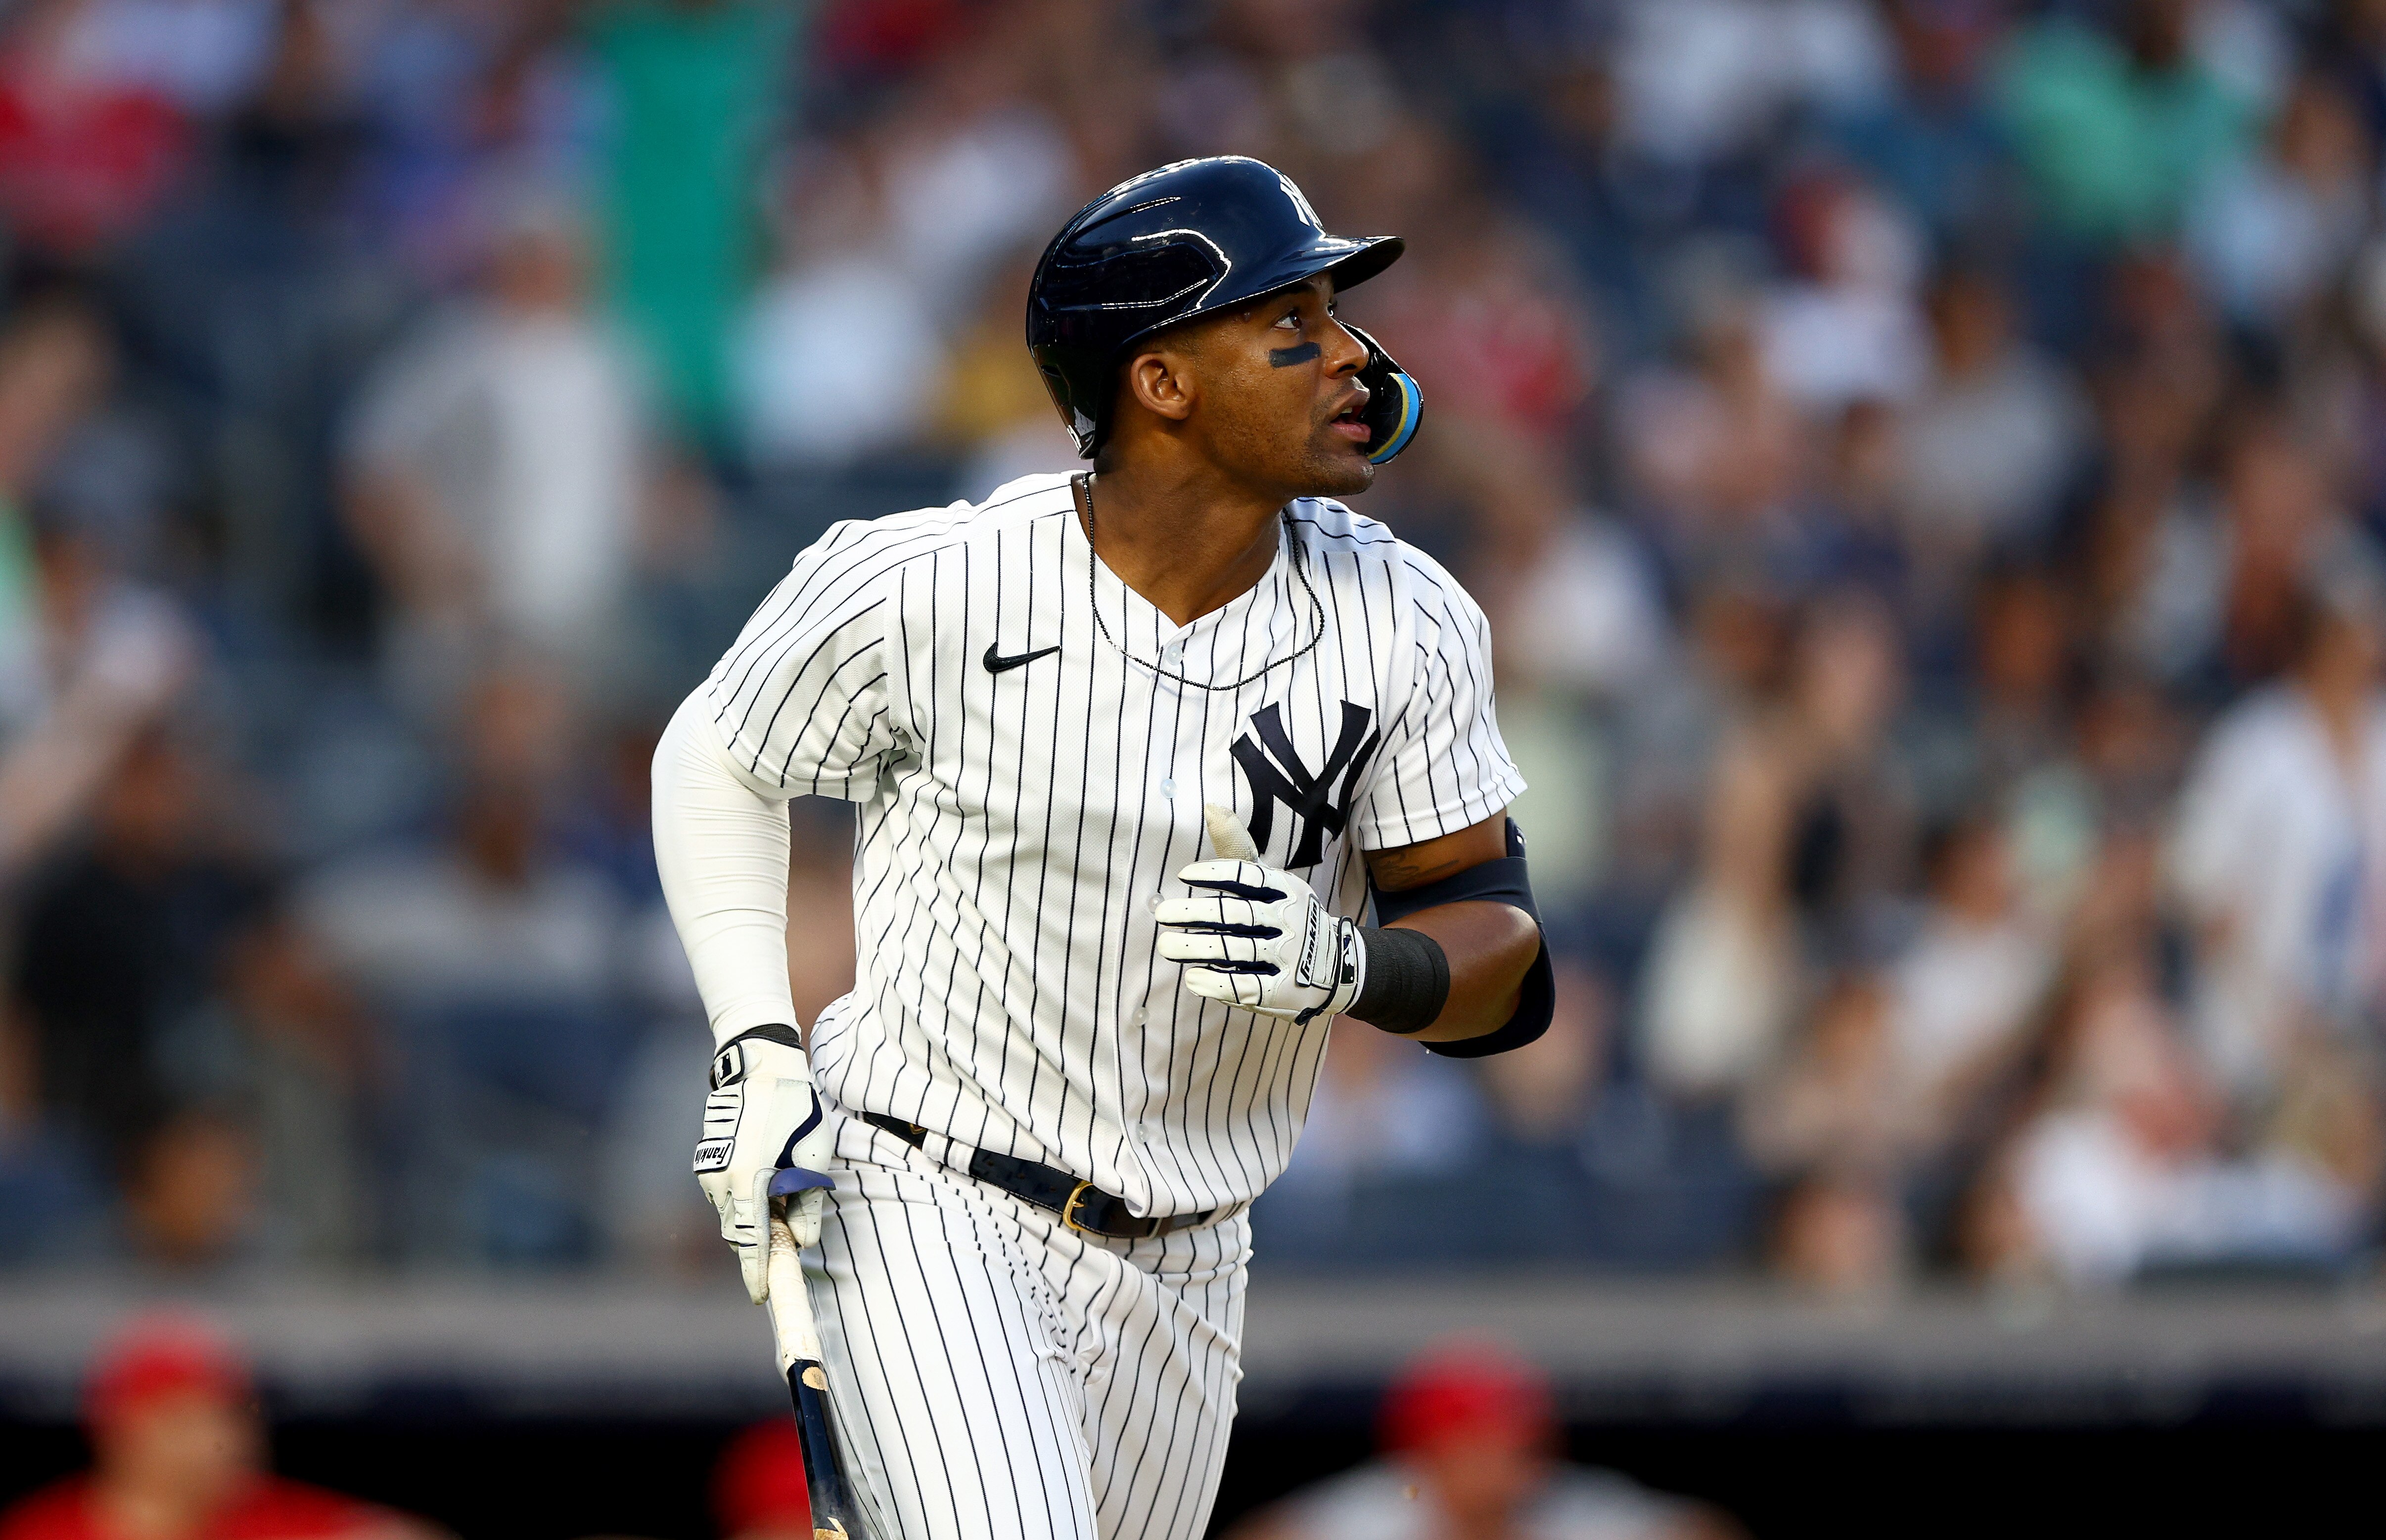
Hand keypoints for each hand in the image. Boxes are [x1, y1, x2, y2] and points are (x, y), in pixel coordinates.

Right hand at [694, 1026, 834, 1303]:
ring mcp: (708, 1168)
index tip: (761, 1298)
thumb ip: (807, 1202)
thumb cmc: (793, 1105)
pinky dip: (744, 1199)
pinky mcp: (706, 1158)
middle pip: (738, 1232)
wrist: (757, 1062)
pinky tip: (766, 1178)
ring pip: (731, 1212)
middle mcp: (720, 1178)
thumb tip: (801, 1243)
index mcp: (748, 1179)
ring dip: (753, 1219)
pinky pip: (726, 1192)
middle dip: (758, 1248)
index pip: (750, 1241)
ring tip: (782, 1200)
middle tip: (784, 1254)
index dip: (756, 1273)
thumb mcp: (814, 1154)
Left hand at [1154, 806, 1365, 1023]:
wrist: (1339, 964)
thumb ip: (1236, 850)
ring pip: (1238, 950)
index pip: (1247, 875)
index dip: (1214, 873)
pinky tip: (1193, 978)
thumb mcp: (1269, 880)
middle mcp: (1288, 919)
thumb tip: (1210, 807)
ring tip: (1166, 945)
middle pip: (1236, 914)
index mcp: (1284, 888)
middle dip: (1196, 914)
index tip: (1183, 875)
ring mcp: (1289, 956)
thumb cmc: (1285, 915)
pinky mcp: (1284, 990)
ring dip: (1198, 947)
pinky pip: (1248, 987)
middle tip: (1163, 914)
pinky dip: (1218, 983)